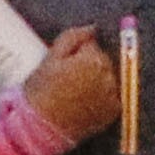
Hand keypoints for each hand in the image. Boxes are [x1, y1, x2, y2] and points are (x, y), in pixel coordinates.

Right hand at [22, 23, 121, 143]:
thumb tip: (93, 28)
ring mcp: (113, 95)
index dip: (76, 54)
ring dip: (98, 81)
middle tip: (70, 80)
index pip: (92, 45)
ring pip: (109, 78)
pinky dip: (103, 97)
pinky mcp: (113, 112)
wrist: (40, 126)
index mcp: (94, 59)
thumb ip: (74, 36)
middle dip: (90, 66)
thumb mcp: (52, 56)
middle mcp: (109, 76)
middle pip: (103, 61)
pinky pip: (113, 96)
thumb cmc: (42, 89)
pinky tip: (86, 103)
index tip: (65, 66)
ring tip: (77, 93)